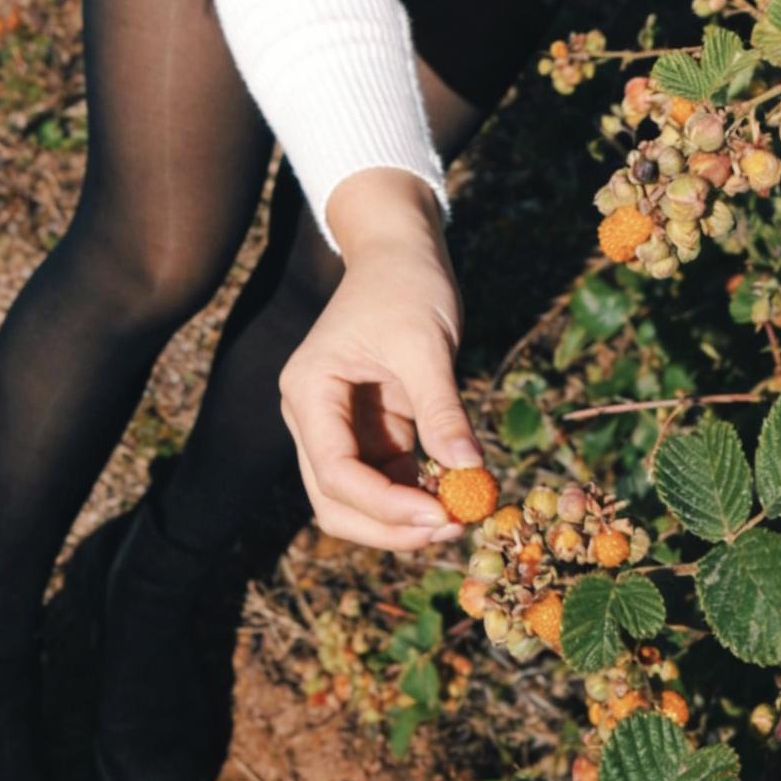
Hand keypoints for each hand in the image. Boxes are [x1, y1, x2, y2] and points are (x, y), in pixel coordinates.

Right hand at [278, 224, 483, 553]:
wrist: (399, 251)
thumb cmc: (406, 284)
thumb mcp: (426, 343)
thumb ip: (442, 410)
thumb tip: (470, 472)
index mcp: (310, 391)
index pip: (335, 471)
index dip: (385, 505)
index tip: (443, 515)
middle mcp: (312, 417)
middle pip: (336, 501)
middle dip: (391, 524)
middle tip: (453, 528)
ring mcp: (337, 427)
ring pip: (359, 501)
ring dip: (406, 517)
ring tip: (463, 512)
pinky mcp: (367, 431)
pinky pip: (386, 480)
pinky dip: (418, 493)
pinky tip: (458, 488)